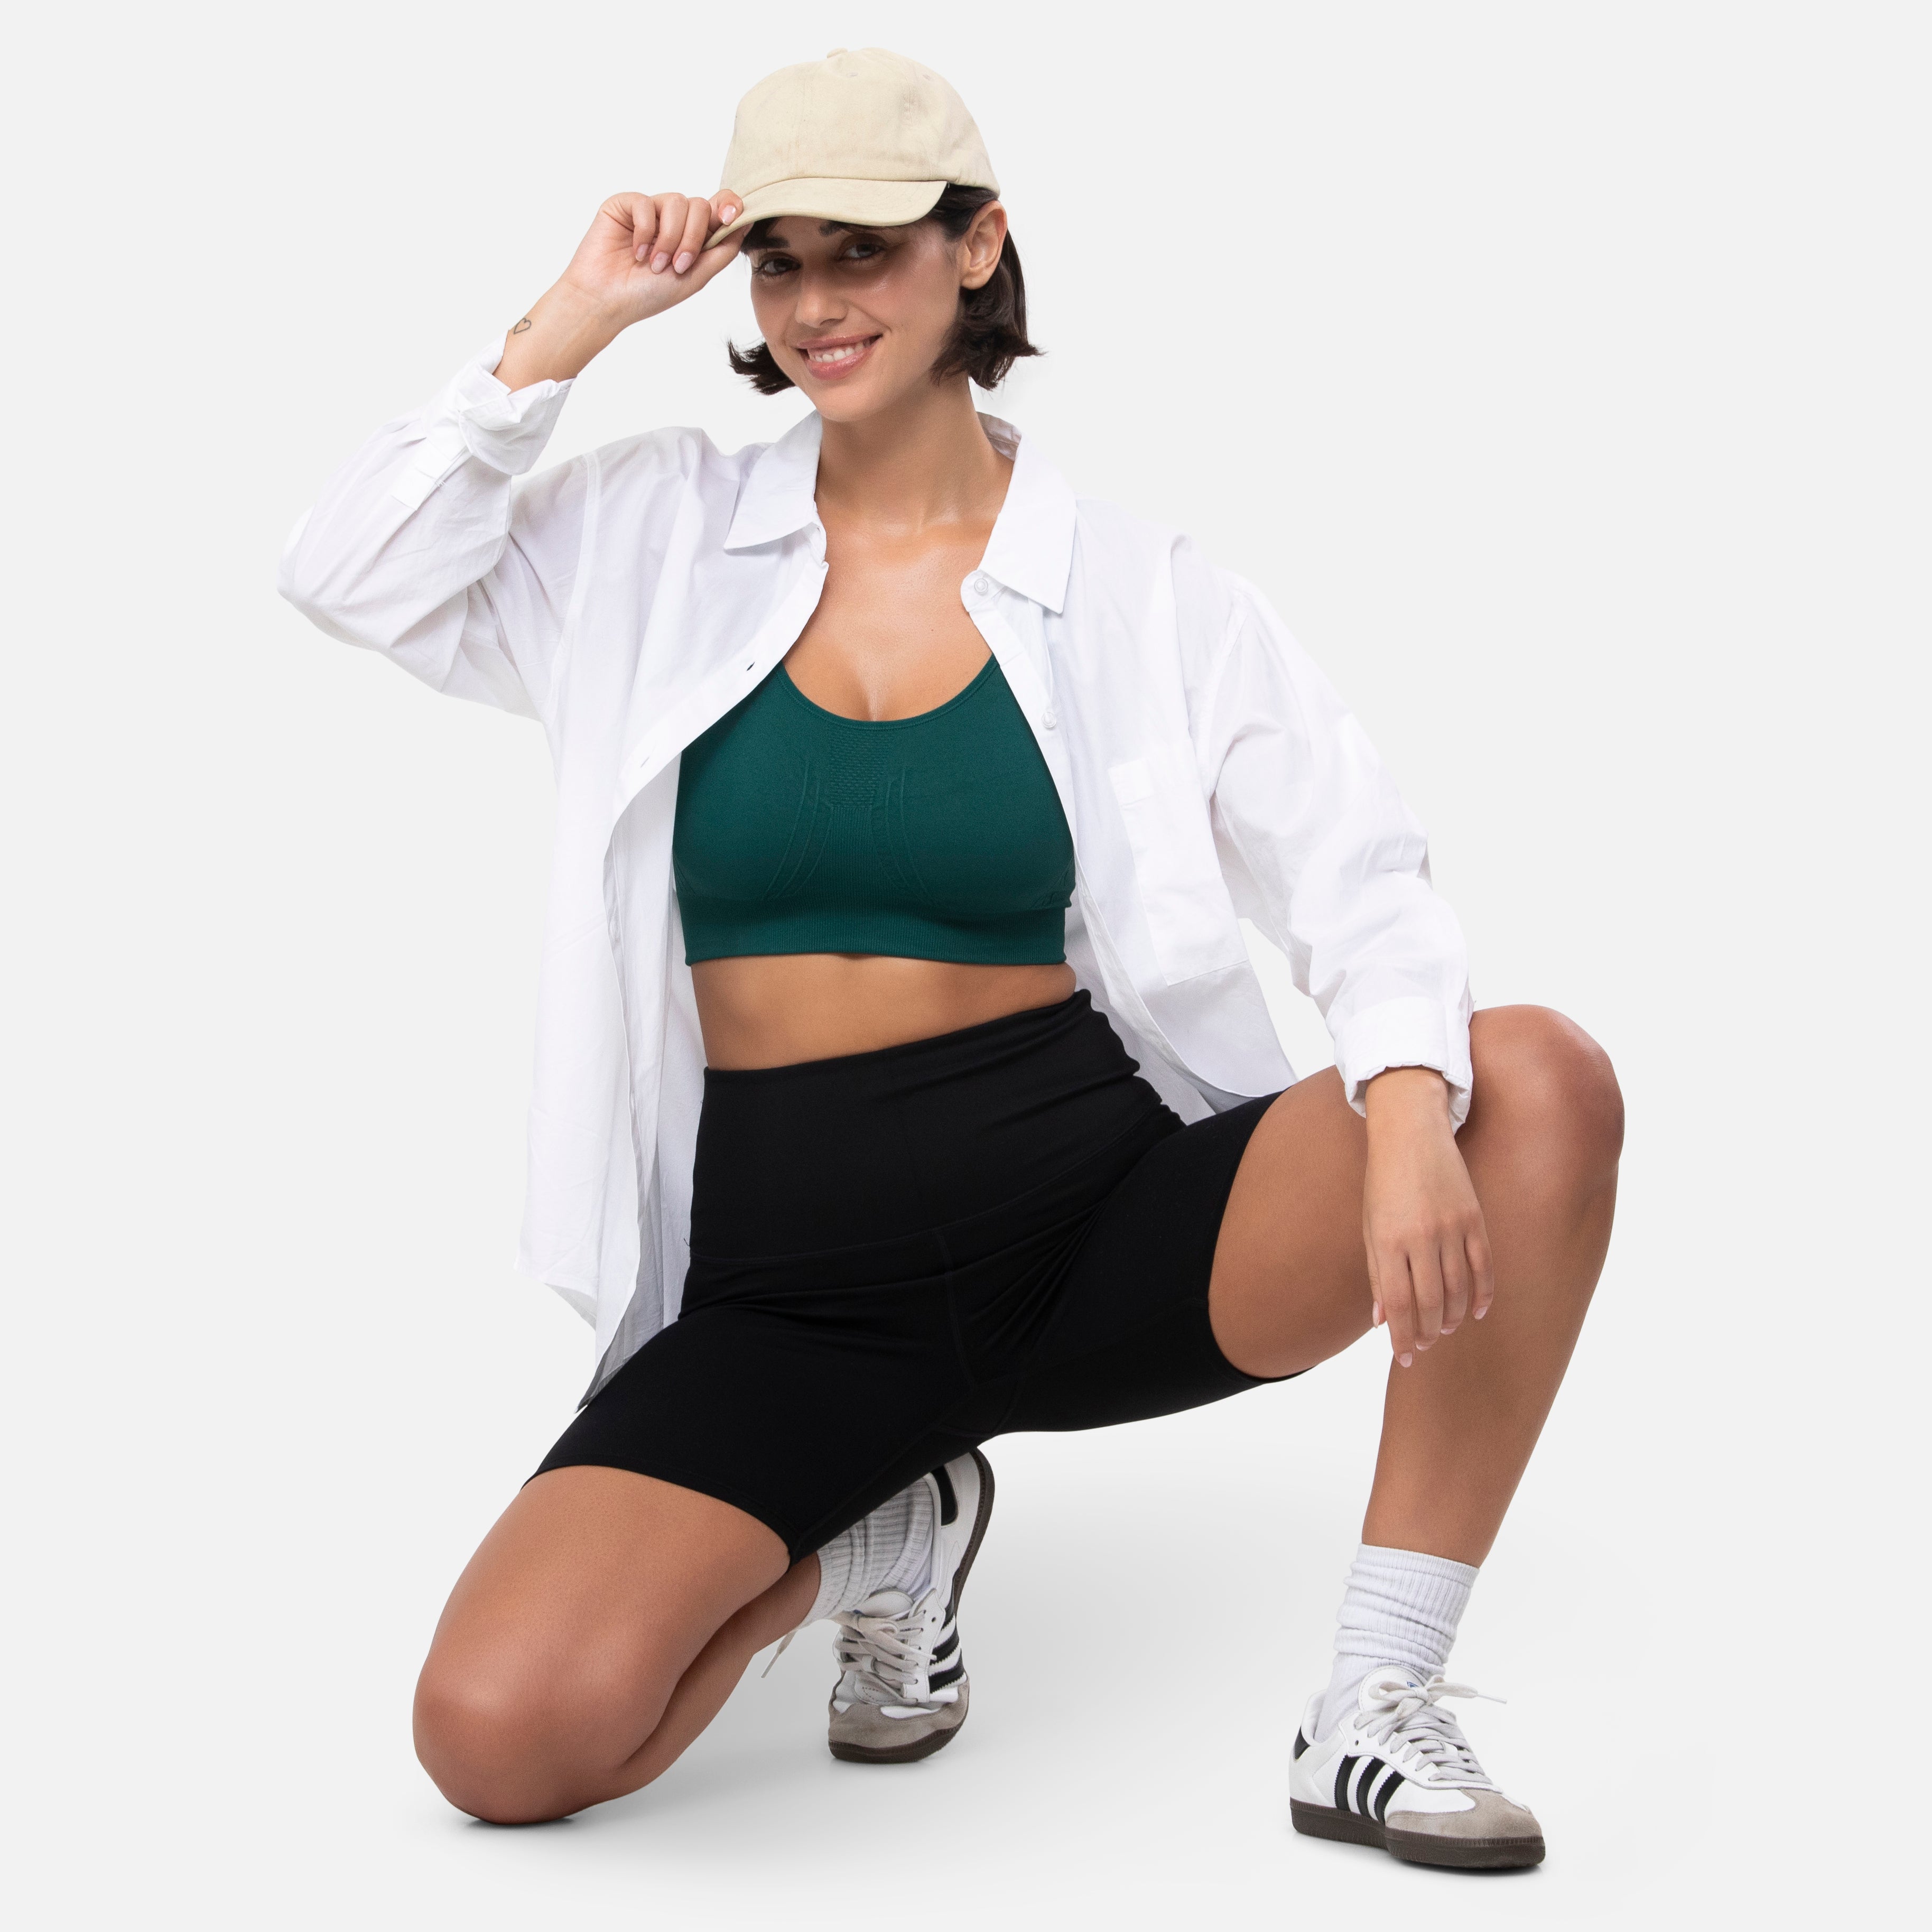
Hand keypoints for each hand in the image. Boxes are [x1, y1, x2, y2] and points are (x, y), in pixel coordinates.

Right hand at [495, 191, 744, 389]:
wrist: (606, 301)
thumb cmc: (648, 295)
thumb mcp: (695, 277)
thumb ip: (722, 251)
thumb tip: (746, 223)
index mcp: (692, 236)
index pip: (717, 208)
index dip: (729, 205)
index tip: (731, 216)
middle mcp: (673, 220)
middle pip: (700, 205)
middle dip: (693, 238)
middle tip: (677, 266)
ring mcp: (650, 210)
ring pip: (677, 202)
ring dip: (669, 238)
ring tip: (654, 264)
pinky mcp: (626, 205)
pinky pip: (647, 203)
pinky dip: (645, 231)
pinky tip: (636, 252)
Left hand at [1361, 1068, 1494, 1366]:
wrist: (1410, 1133)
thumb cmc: (1383, 1183)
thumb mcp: (1370, 1227)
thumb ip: (1377, 1274)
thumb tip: (1381, 1321)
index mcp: (1389, 1240)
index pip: (1398, 1304)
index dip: (1402, 1336)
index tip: (1404, 1357)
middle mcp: (1421, 1236)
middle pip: (1430, 1302)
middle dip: (1428, 1331)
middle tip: (1425, 1345)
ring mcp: (1452, 1227)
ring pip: (1459, 1289)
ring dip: (1453, 1317)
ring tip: (1445, 1330)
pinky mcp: (1474, 1217)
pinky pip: (1484, 1266)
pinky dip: (1482, 1294)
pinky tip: (1477, 1311)